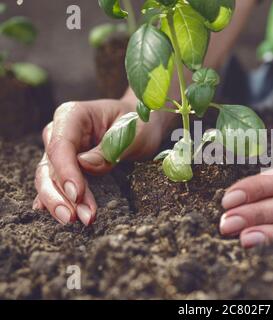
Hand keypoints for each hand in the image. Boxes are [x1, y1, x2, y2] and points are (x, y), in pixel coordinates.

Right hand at [33, 96, 169, 225]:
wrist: (142, 124)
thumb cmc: (138, 123)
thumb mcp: (132, 134)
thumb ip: (109, 149)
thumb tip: (85, 165)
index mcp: (72, 116)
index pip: (60, 146)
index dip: (66, 172)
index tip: (77, 194)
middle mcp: (59, 133)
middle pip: (48, 167)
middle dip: (61, 195)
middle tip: (79, 217)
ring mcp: (60, 152)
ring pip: (49, 180)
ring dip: (61, 203)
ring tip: (80, 220)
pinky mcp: (65, 168)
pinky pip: (56, 186)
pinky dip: (60, 202)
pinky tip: (62, 217)